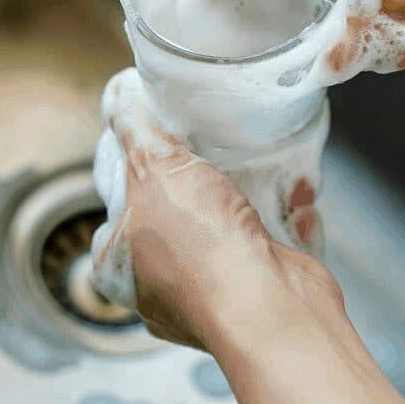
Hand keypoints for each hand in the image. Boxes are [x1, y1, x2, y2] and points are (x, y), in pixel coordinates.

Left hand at [92, 69, 404, 403]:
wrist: (273, 307)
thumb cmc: (202, 250)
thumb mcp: (155, 166)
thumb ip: (135, 129)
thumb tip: (119, 96)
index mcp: (116, 264)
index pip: (117, 201)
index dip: (136, 162)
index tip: (156, 136)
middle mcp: (158, 285)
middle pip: (172, 210)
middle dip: (197, 177)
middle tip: (208, 148)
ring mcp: (210, 290)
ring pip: (222, 226)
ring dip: (242, 195)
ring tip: (251, 165)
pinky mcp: (256, 288)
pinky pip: (264, 242)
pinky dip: (278, 218)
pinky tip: (288, 197)